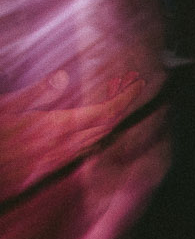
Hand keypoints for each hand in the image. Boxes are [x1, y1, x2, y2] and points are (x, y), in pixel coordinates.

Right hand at [0, 69, 146, 194]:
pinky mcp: (57, 161)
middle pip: (109, 122)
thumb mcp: (7, 107)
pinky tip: (96, 113)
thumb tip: (62, 76)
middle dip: (123, 99)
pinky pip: (89, 144)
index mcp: (57, 127)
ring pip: (101, 133)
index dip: (125, 97)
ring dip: (112, 111)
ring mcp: (63, 155)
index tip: (137, 83)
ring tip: (114, 88)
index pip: (105, 113)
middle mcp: (65, 144)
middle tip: (129, 79)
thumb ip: (37, 92)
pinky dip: (100, 125)